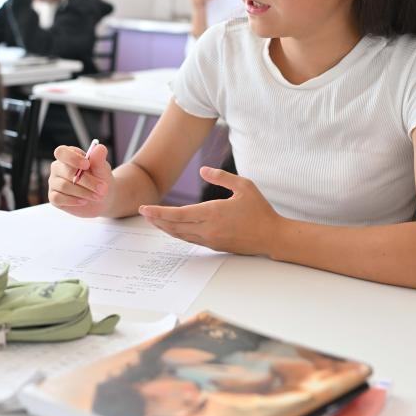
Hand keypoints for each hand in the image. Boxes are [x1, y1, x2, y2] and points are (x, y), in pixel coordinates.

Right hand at [48, 144, 112, 217]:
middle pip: (66, 172)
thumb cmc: (100, 179)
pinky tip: (84, 201)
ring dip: (83, 192)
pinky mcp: (53, 198)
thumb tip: (100, 147)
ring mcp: (54, 183)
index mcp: (68, 155)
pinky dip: (73, 200)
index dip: (72, 158)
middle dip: (87, 181)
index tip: (87, 165)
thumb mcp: (103, 169)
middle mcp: (58, 168)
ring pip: (64, 186)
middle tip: (102, 188)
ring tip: (97, 196)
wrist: (103, 199)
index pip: (61, 152)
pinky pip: (58, 198)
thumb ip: (99, 159)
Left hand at [139, 166, 279, 255]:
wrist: (272, 236)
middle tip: (143, 213)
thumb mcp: (244, 186)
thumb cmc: (260, 210)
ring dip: (165, 228)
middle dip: (156, 220)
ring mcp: (211, 239)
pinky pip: (190, 239)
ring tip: (153, 220)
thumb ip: (221, 177)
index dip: (158, 212)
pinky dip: (178, 233)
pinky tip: (172, 228)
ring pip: (181, 234)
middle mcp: (208, 229)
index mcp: (213, 213)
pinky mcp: (215, 245)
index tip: (144, 209)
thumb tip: (202, 170)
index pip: (178, 214)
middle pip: (174, 226)